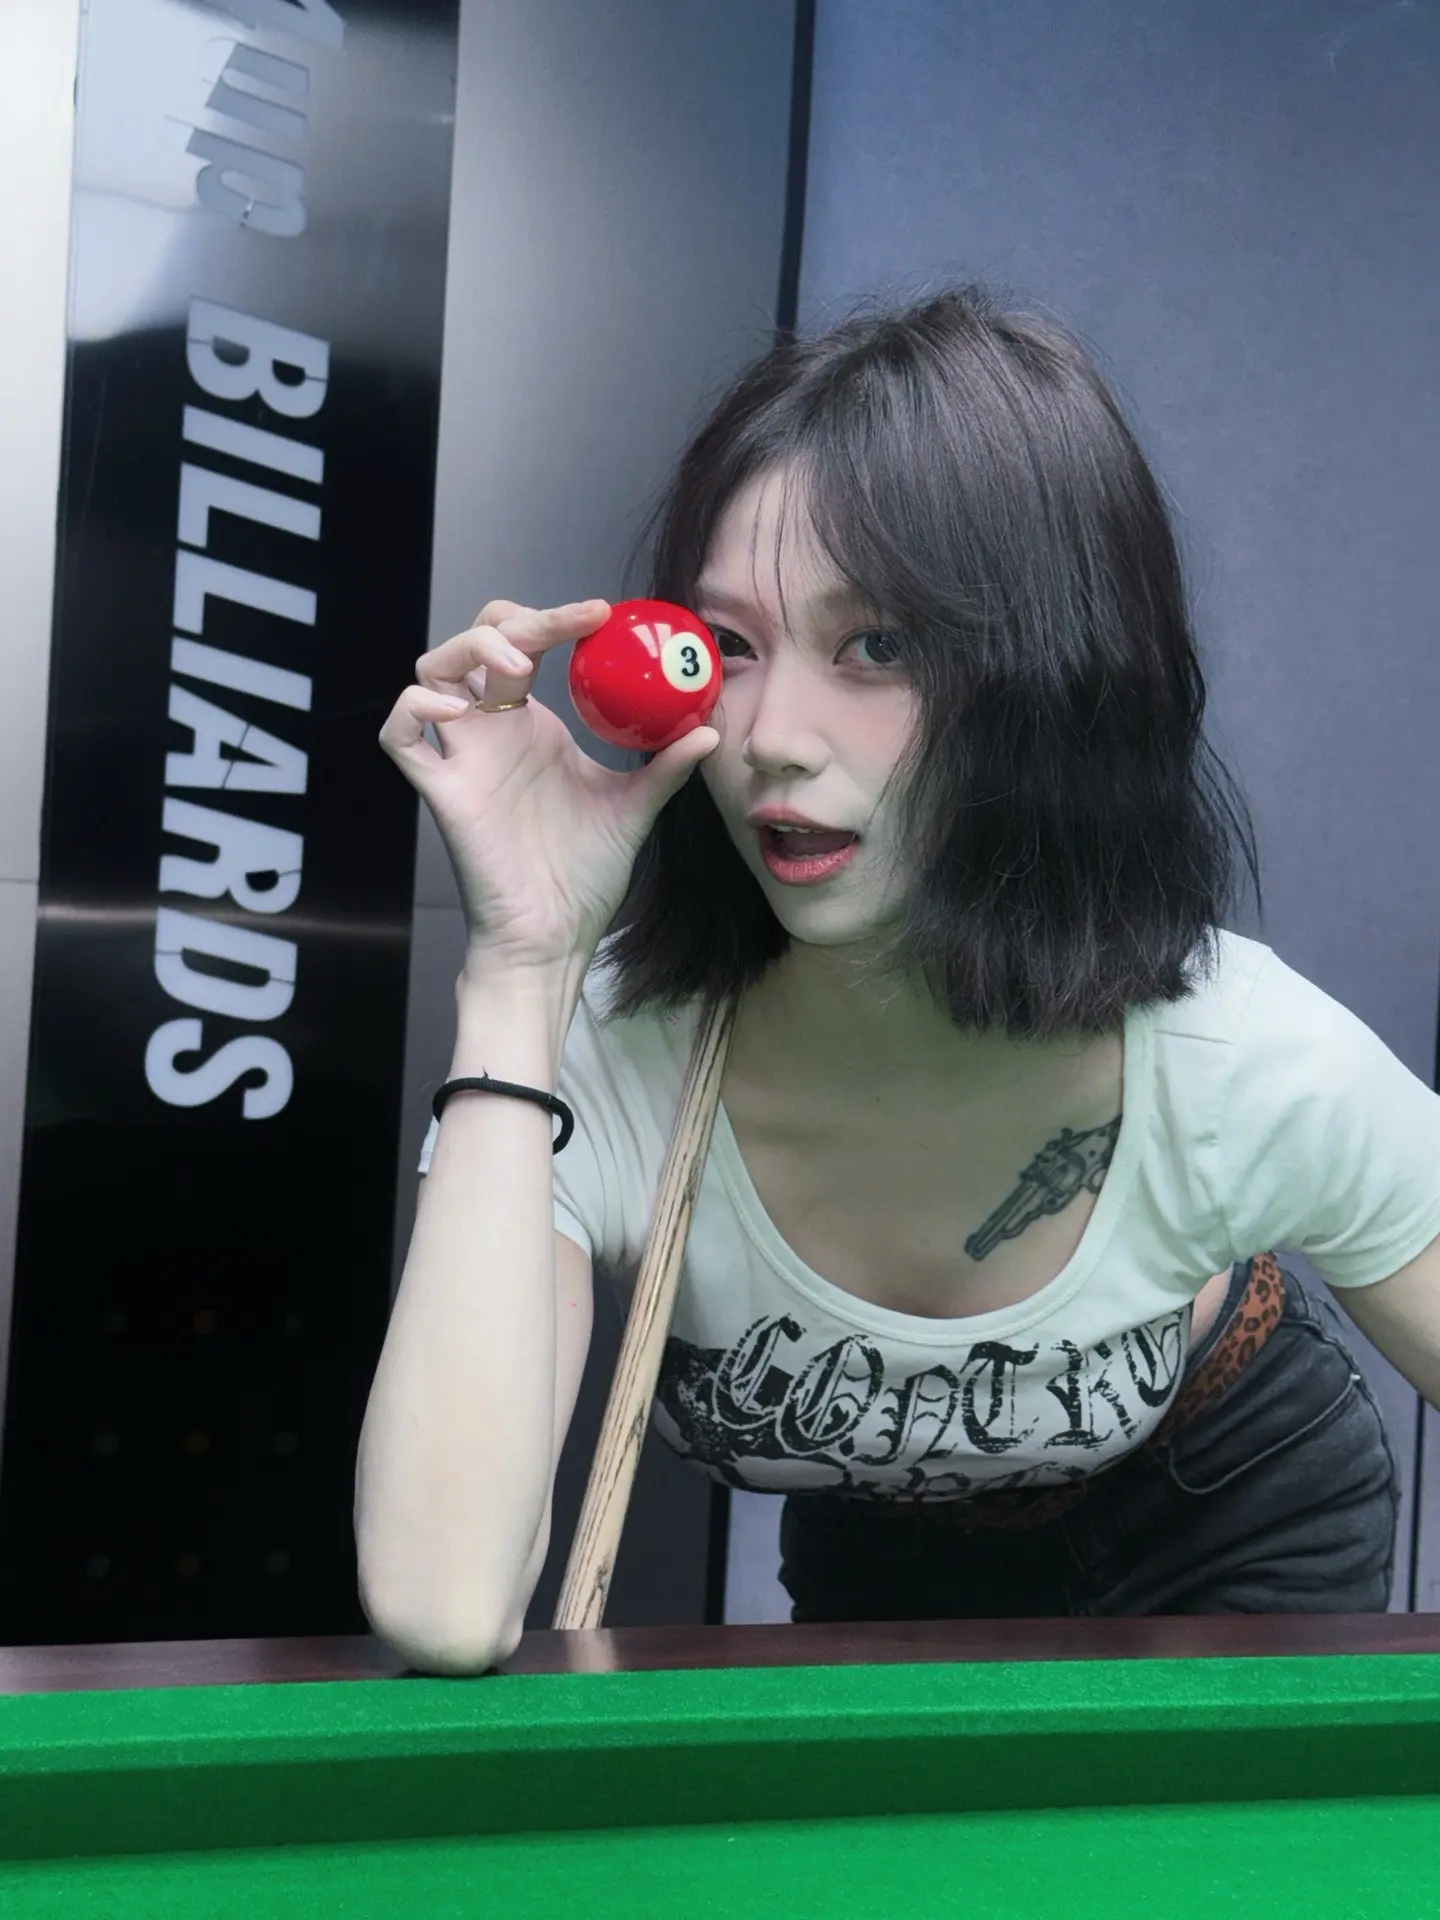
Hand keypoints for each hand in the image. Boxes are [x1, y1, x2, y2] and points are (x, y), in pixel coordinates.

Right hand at [379, 598, 718, 967]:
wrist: (556, 936)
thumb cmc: (586, 875)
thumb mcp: (636, 809)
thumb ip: (666, 767)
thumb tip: (711, 728)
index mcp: (532, 724)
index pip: (527, 642)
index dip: (555, 616)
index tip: (602, 613)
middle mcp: (492, 731)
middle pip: (475, 642)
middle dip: (512, 620)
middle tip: (565, 629)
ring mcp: (464, 758)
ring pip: (429, 672)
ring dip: (465, 650)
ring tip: (517, 665)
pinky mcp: (443, 791)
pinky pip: (400, 737)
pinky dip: (415, 711)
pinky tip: (457, 714)